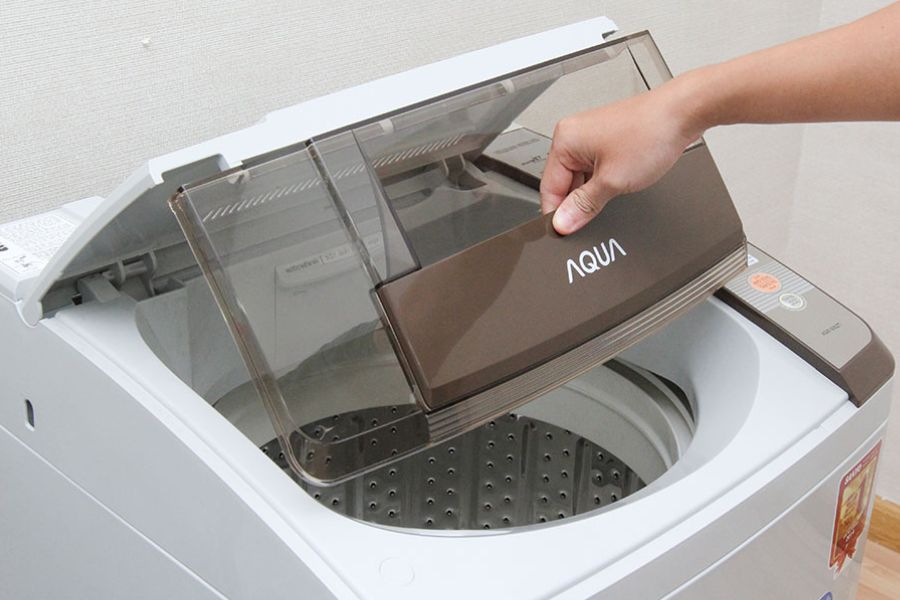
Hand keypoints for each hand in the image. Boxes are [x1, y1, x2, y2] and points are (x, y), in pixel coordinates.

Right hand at [540, 77, 704, 233]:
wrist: (683, 113)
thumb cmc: (651, 133)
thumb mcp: (612, 181)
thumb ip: (583, 206)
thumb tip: (563, 222)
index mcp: (565, 139)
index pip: (548, 187)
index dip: (556, 213)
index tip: (564, 232)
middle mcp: (574, 133)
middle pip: (563, 182)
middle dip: (577, 202)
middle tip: (592, 219)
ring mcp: (590, 135)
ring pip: (580, 177)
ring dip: (592, 191)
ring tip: (615, 190)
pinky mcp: (606, 139)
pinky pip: (594, 168)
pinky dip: (602, 180)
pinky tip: (618, 184)